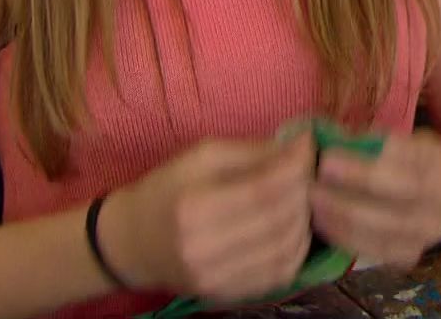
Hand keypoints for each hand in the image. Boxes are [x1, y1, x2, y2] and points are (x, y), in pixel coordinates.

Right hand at [102, 136, 313, 300]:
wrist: (132, 243)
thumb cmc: (167, 190)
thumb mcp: (201, 157)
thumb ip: (252, 152)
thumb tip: (301, 147)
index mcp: (194, 206)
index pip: (263, 189)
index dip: (295, 168)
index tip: (308, 149)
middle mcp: (203, 248)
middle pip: (278, 219)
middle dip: (303, 191)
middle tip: (308, 173)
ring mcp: (215, 277)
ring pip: (285, 248)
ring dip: (305, 220)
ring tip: (302, 199)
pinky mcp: (226, 294)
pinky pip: (279, 273)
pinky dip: (296, 248)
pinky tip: (293, 228)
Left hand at [311, 130, 440, 269]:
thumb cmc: (429, 156)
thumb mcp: (413, 139)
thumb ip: (374, 139)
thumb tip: (316, 131)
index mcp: (438, 163)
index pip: (408, 158)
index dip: (371, 156)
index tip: (331, 152)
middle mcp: (435, 200)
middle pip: (396, 195)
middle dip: (353, 187)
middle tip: (313, 179)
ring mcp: (425, 231)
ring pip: (385, 230)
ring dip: (344, 218)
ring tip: (309, 206)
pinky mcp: (411, 252)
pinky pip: (379, 252)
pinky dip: (349, 242)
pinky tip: (322, 229)